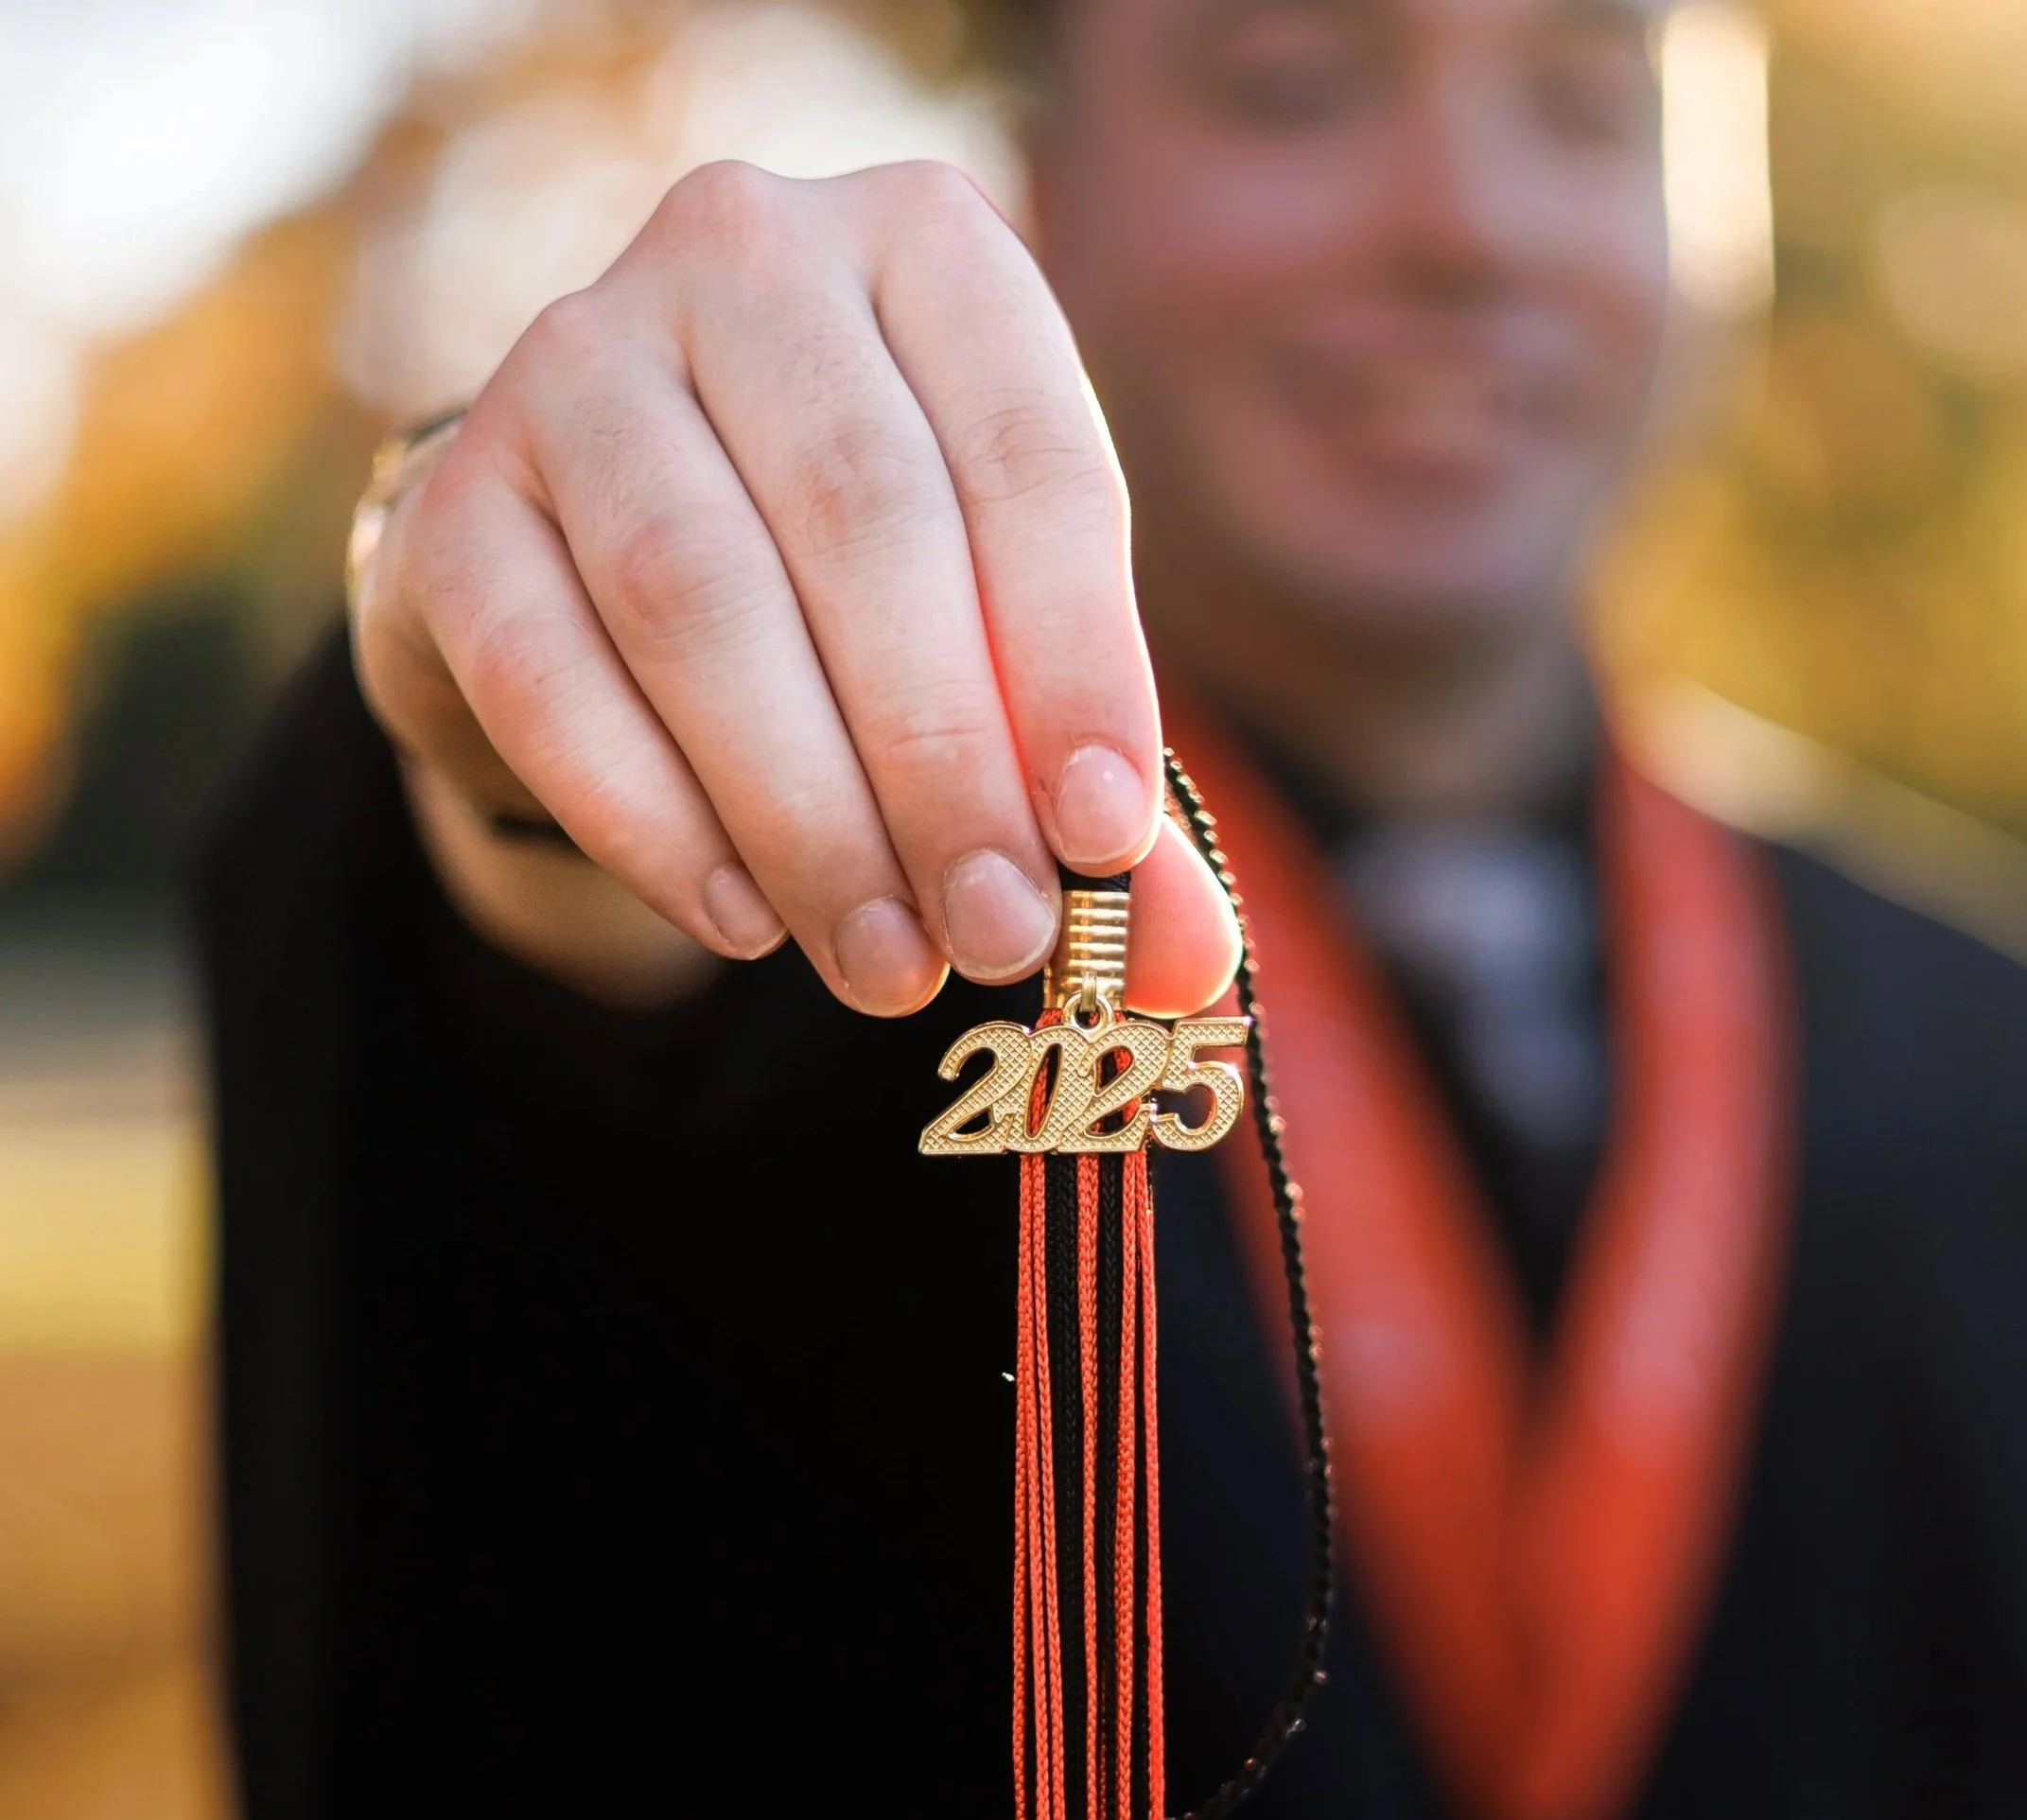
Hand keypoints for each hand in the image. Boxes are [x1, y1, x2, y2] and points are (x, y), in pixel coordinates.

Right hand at [349, 159, 1240, 1016]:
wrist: (604, 566)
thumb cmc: (851, 596)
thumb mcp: (992, 645)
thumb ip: (1082, 783)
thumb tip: (1187, 963)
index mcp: (925, 249)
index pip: (1029, 460)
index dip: (1076, 663)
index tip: (1104, 841)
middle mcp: (744, 257)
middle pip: (864, 523)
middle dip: (943, 764)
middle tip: (995, 938)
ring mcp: (573, 361)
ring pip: (697, 595)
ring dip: (806, 813)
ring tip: (883, 964)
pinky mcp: (456, 504)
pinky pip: (550, 677)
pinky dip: (654, 822)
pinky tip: (741, 922)